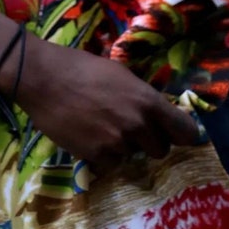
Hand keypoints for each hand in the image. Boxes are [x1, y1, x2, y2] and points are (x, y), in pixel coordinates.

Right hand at [13, 35, 201, 169]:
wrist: (44, 77)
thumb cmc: (81, 66)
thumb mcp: (119, 72)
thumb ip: (140, 95)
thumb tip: (154, 110)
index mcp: (147, 99)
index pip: (185, 130)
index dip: (184, 134)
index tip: (179, 135)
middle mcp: (137, 124)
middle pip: (160, 149)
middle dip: (149, 140)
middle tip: (131, 128)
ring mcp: (117, 142)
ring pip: (132, 155)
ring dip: (122, 146)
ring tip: (101, 126)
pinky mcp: (96, 155)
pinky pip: (110, 163)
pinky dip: (102, 154)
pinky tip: (88, 134)